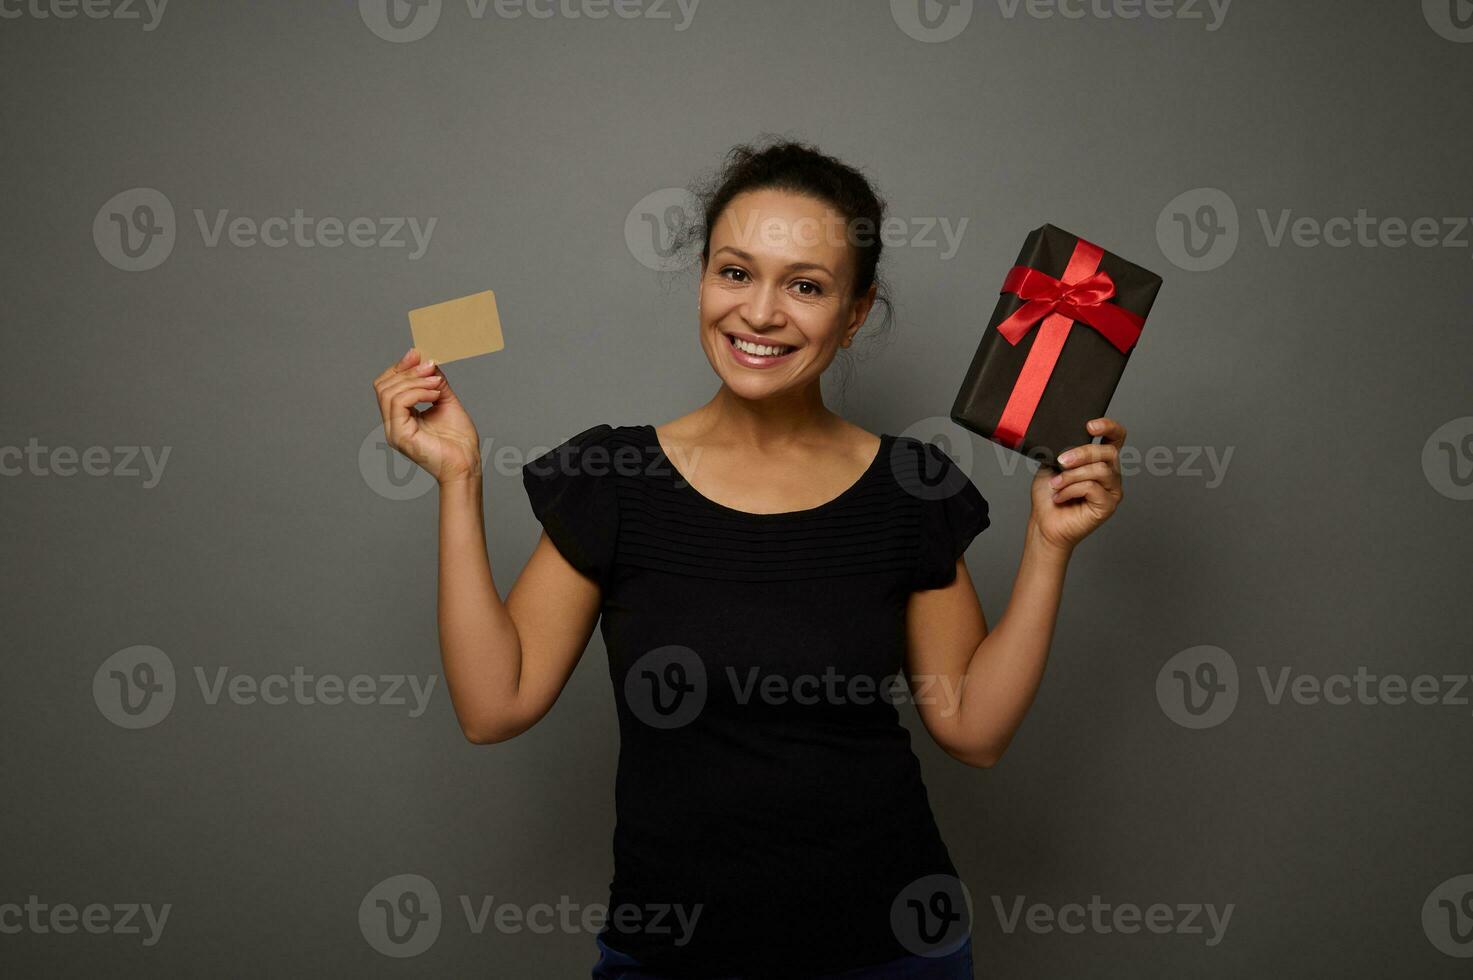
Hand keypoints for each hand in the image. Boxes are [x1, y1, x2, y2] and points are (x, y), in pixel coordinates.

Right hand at [372, 348, 481, 484]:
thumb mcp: (446, 402)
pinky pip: (399, 403)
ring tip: (437, 383)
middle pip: (383, 386)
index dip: (400, 367)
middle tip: (430, 367)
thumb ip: (435, 383)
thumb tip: (427, 362)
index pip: (386, 385)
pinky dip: (417, 392)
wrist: (467, 464)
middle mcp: (392, 424)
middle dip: (407, 371)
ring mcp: (394, 431)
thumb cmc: (459, 440)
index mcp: (400, 417)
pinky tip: (435, 394)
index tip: (417, 353)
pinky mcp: (401, 436)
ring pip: (389, 392)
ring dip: (414, 381)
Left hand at [1027, 417, 1125, 551]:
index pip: (1116, 437)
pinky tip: (1060, 496)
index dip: (1109, 427)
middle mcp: (1110, 473)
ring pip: (1100, 470)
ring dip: (1072, 476)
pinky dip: (1071, 490)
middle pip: (1108, 452)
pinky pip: (1093, 488)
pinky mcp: (1108, 505)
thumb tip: (1067, 439)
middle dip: (1082, 453)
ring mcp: (1112, 490)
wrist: (1044, 523)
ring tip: (1056, 485)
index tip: (1090, 426)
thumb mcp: (1053, 464)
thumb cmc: (1049, 495)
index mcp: (1099, 460)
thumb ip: (1064, 449)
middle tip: (1061, 461)